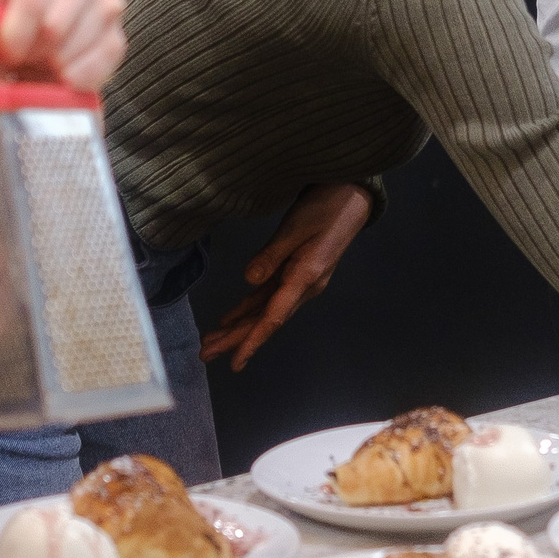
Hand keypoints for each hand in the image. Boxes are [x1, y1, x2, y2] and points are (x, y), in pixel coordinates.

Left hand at [0, 0, 125, 90]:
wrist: (24, 28)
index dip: (13, 33)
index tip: (1, 51)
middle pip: (55, 27)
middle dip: (28, 52)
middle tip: (15, 59)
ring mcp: (109, 4)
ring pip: (75, 51)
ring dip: (46, 67)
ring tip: (34, 61)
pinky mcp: (119, 40)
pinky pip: (97, 70)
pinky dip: (70, 81)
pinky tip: (55, 75)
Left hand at [199, 183, 373, 370]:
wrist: (352, 195)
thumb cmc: (327, 207)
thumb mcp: (296, 226)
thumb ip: (272, 255)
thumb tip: (248, 281)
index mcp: (305, 277)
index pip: (273, 316)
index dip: (252, 340)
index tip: (235, 362)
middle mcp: (303, 286)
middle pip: (266, 318)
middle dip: (237, 338)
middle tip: (206, 354)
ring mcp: (300, 280)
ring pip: (265, 310)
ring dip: (240, 325)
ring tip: (212, 340)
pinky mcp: (296, 270)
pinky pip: (269, 295)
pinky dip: (249, 307)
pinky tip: (232, 318)